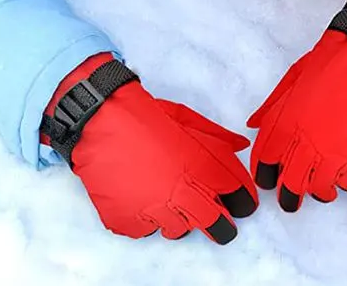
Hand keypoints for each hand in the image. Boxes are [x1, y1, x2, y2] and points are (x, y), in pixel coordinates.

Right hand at [71, 78, 257, 242]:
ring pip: (178, 230)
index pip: (236, 196)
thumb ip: (217, 137)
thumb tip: (241, 145)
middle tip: (220, 222)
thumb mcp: (188, 119)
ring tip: (170, 199)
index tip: (243, 204)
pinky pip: (145, 230)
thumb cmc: (146, 116)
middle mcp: (180, 195)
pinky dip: (146, 218)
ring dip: (180, 218)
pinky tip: (142, 197)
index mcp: (200, 169)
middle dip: (222, 226)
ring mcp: (152, 211)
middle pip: (214, 224)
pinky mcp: (127, 221)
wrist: (102, 120)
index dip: (243, 201)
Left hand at [248, 29, 346, 211]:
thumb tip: (254, 125)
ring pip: (322, 191)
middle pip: (291, 188)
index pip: (265, 167)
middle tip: (293, 198)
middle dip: (289, 197)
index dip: (266, 176)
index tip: (271, 180)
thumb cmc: (332, 64)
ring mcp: (339, 161)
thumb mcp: (293, 78)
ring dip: (323, 189)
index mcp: (287, 129)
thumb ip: (272, 107)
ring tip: (329, 180)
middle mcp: (309, 149)